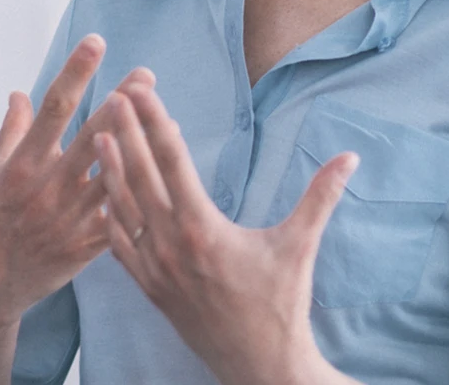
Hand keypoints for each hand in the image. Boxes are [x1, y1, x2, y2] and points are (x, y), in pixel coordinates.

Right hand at [0, 35, 148, 332]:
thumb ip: (11, 133)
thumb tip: (21, 93)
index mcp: (21, 166)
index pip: (53, 109)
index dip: (76, 73)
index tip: (95, 42)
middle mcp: (47, 190)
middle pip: (93, 138)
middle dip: (122, 104)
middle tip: (146, 75)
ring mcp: (68, 221)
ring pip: (114, 178)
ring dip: (141, 150)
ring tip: (167, 122)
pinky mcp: (83, 249)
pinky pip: (119, 223)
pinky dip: (140, 202)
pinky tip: (165, 180)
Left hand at [94, 84, 361, 384]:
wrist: (260, 366)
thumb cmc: (281, 306)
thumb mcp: (300, 246)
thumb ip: (321, 196)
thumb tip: (351, 157)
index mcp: (202, 228)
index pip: (172, 161)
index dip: (154, 121)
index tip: (141, 91)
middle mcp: (170, 245)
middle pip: (140, 176)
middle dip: (126, 131)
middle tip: (113, 95)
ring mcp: (155, 269)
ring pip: (122, 208)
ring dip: (110, 169)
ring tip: (98, 133)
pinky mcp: (150, 289)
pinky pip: (118, 247)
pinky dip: (109, 217)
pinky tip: (104, 196)